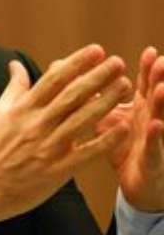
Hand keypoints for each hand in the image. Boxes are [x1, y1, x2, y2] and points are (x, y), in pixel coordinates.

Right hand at [0, 45, 131, 223]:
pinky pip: (86, 153)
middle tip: (118, 62)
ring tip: (124, 86)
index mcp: (22, 110)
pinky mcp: (56, 170)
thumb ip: (13, 88)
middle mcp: (36, 125)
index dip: (76, 63)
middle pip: (71, 95)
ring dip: (106, 101)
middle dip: (97, 76)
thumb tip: (15, 64)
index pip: (53, 80)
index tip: (96, 50)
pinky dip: (105, 141)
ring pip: (82, 120)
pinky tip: (122, 128)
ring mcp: (47, 148)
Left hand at [96, 46, 163, 211]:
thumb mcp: (111, 119)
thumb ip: (99, 97)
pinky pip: (154, 148)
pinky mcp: (152, 161)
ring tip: (161, 88)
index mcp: (141, 109)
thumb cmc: (124, 146)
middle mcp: (151, 120)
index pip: (146, 85)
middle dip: (160, 79)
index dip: (148, 69)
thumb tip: (78, 74)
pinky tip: (155, 125)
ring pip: (160, 118)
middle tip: (162, 62)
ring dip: (161, 104)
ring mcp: (155, 140)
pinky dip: (155, 136)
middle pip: (157, 97)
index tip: (151, 51)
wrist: (138, 183)